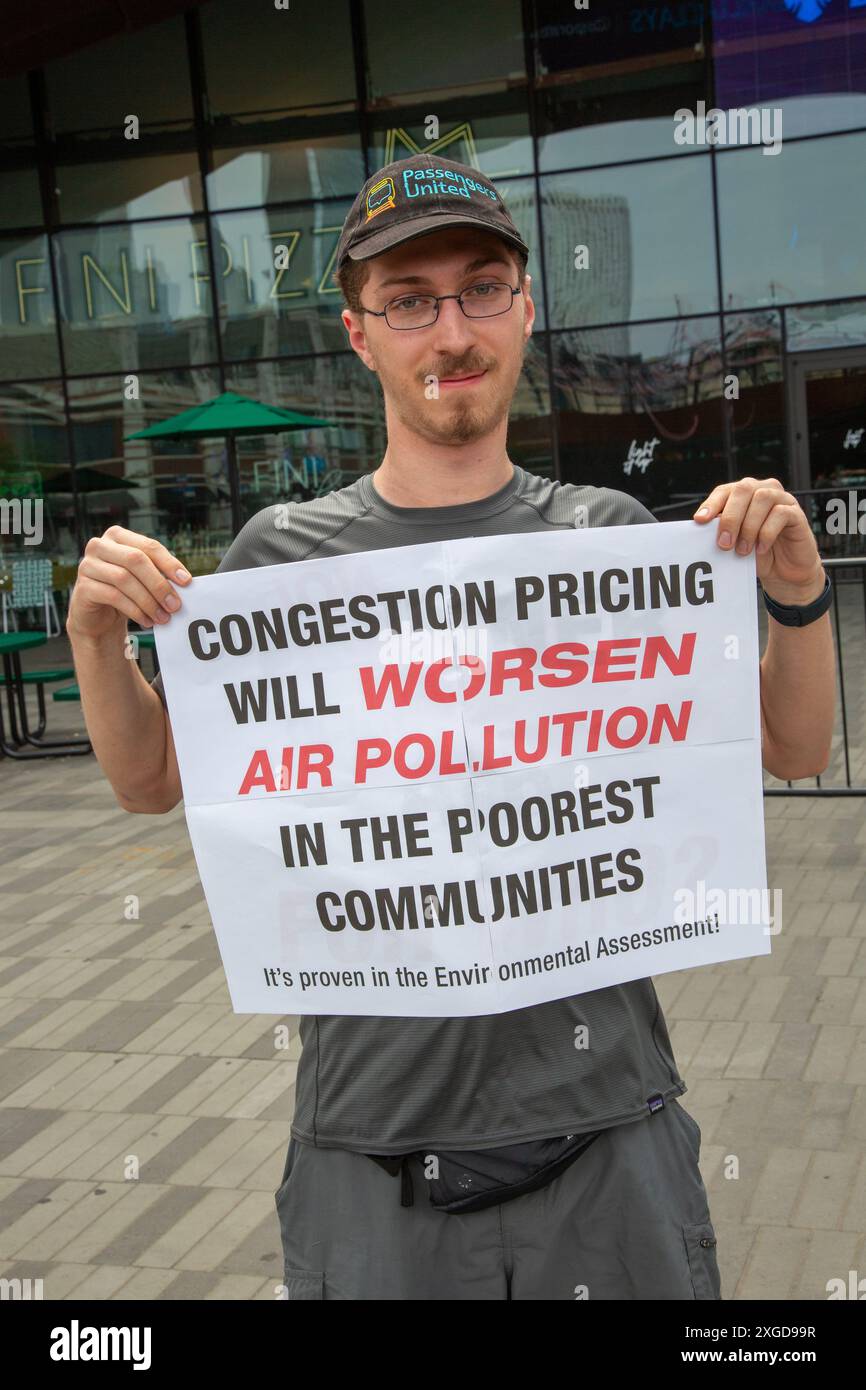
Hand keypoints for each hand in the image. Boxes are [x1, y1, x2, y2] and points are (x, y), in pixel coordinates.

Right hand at [67, 525, 191, 642]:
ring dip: (148, 601)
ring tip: (163, 617)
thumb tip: (184, 581)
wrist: (97, 615)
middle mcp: (99, 546)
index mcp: (117, 536)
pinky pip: (113, 596)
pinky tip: (147, 621)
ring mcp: (87, 565)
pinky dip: (134, 610)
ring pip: (124, 579)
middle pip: (136, 560)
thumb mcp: (142, 578)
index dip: (169, 563)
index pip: (149, 546)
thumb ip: (159, 573)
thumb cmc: (125, 592)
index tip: (187, 581)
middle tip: (175, 605)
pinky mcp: (83, 587)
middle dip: (159, 584)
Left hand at [692, 477, 824, 603]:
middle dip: (730, 517)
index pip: (725, 490)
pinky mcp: (797, 513)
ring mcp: (783, 499)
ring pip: (763, 498)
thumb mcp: (735, 543)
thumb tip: (704, 527)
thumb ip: (723, 531)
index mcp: (744, 495)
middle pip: (743, 489)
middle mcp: (764, 490)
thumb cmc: (757, 554)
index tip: (700, 520)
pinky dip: (767, 532)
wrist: (784, 572)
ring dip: (749, 526)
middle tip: (724, 543)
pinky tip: (761, 548)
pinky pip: (781, 513)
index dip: (712, 503)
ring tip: (743, 550)